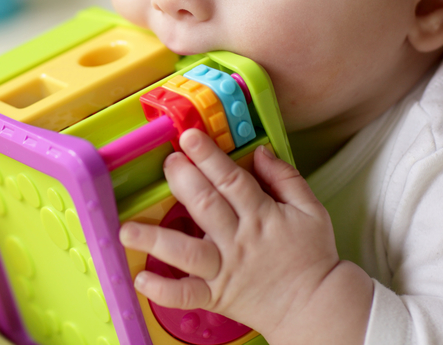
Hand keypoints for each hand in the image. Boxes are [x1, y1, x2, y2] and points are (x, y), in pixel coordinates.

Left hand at [118, 129, 371, 344]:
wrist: (315, 306)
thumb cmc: (313, 255)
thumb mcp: (311, 210)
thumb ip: (285, 178)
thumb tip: (259, 151)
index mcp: (261, 216)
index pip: (231, 180)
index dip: (209, 156)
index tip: (189, 136)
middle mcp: (238, 241)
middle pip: (205, 206)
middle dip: (182, 181)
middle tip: (167, 162)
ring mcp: (224, 270)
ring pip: (186, 253)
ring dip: (155, 240)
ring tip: (127, 230)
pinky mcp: (216, 296)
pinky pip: (187, 295)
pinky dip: (163, 290)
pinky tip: (141, 279)